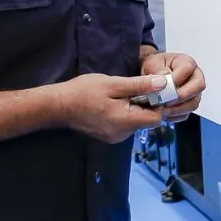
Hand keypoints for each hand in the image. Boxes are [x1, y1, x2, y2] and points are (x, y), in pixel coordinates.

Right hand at [55, 73, 180, 142]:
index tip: (153, 89)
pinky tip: (113, 103)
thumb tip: (163, 84)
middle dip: (146, 104)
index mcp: (126, 122)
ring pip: (136, 122)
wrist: (57, 106)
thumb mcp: (113, 84)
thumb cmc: (83, 92)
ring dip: (134, 108)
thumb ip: (139, 85)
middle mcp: (123, 134)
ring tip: (120, 94)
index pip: (157, 118)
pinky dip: (125, 113)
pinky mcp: (108, 135)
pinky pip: (125, 125)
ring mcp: (115, 137)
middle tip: (134, 88)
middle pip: (147, 121)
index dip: (159, 103)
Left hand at [141, 51, 204, 120]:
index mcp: (187, 63)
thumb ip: (158, 69)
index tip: (164, 84)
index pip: (188, 68)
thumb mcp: (153, 63)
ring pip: (193, 103)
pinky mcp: (188, 105)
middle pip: (198, 86)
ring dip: (177, 108)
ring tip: (163, 109)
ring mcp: (194, 93)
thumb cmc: (156, 67)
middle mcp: (195, 77)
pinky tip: (164, 113)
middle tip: (167, 100)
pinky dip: (174, 116)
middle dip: (182, 95)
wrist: (153, 76)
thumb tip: (164, 77)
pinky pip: (186, 113)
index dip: (177, 77)